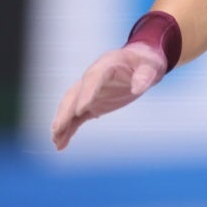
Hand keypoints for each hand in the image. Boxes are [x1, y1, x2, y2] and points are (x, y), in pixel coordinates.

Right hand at [51, 42, 166, 149]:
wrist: (141, 63)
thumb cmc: (146, 62)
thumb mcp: (151, 66)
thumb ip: (144, 76)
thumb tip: (137, 88)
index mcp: (107, 64)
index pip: (93, 78)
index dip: (86, 93)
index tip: (82, 110)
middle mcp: (93, 77)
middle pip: (75, 94)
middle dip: (66, 112)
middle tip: (58, 129)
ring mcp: (90, 91)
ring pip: (70, 106)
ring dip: (62, 123)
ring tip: (56, 141)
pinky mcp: (91, 103)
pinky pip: (76, 116)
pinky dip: (68, 128)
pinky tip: (61, 143)